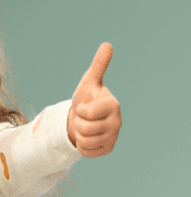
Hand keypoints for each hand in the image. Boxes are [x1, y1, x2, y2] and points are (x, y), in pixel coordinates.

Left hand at [68, 42, 121, 156]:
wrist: (82, 118)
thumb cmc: (86, 98)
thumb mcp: (89, 81)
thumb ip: (98, 65)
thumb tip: (107, 44)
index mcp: (114, 105)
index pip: (88, 113)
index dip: (80, 110)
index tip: (84, 107)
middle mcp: (117, 122)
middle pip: (85, 128)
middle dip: (78, 122)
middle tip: (83, 118)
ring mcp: (114, 137)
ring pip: (85, 141)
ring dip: (79, 134)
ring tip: (85, 127)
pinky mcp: (108, 149)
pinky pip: (87, 151)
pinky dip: (81, 146)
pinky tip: (87, 137)